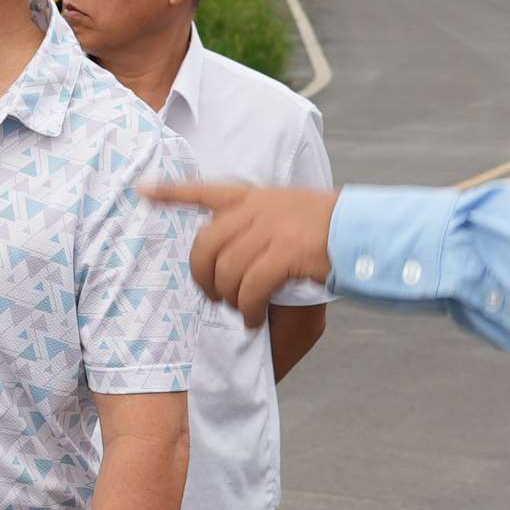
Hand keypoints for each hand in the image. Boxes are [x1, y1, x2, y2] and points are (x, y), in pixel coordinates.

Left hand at [148, 180, 338, 323]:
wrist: (365, 229)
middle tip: (214, 298)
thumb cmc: (329, 231)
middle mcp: (256, 209)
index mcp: (253, 198)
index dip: (171, 193)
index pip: (203, 190)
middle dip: (202, 277)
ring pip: (226, 270)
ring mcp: (270, 228)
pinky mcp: (285, 251)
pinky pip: (250, 287)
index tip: (143, 191)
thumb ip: (258, 238)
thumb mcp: (289, 220)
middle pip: (204, 245)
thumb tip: (232, 271)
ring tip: (242, 313)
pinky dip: (247, 309)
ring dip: (228, 299)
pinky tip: (254, 319)